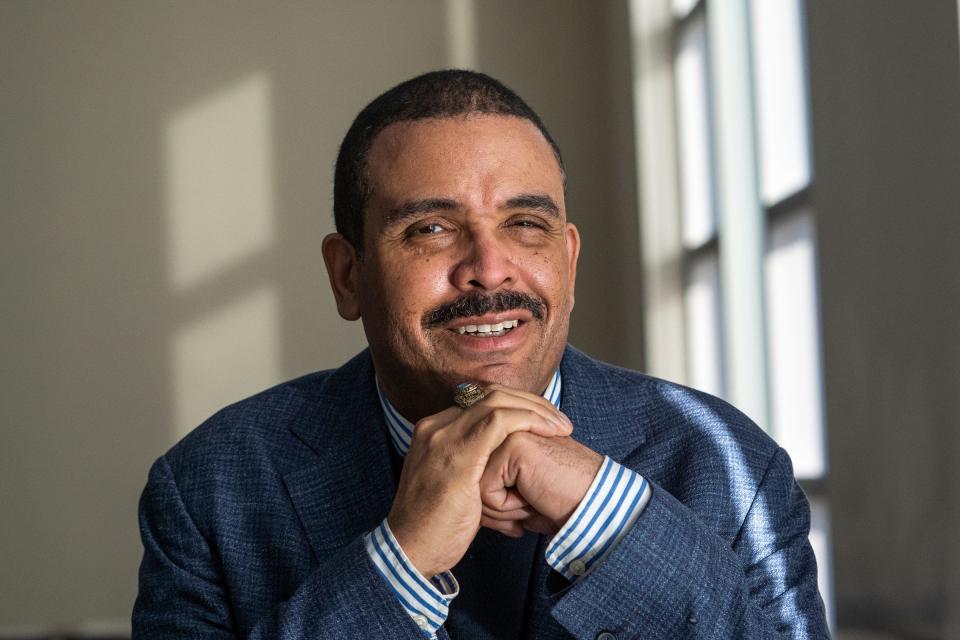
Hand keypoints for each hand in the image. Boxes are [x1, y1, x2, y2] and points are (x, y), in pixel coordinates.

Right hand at [387, 385, 572, 577]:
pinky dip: (530, 421)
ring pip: (498, 401)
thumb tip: (505, 467)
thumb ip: (471, 467)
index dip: (517, 407)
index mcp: (433, 431)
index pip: (481, 401)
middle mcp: (436, 426)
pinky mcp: (459, 452)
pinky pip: (500, 421)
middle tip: (558, 421)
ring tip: (561, 427)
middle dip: (531, 403)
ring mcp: (444, 437)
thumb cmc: (436, 528)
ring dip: (536, 410)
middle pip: (491, 395)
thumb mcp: (452, 486)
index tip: (544, 423)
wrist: (411, 551)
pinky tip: (550, 432)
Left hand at [479, 431, 602, 536]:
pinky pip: (487, 490)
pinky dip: (509, 506)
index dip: (493, 503)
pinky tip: (534, 499)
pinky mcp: (513, 445)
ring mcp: (507, 432)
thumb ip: (487, 484)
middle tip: (529, 506)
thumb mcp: (514, 493)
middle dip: (494, 507)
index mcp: (500, 435)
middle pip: (470, 480)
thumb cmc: (558, 503)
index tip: (522, 506)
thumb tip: (462, 497)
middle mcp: (501, 429)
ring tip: (533, 502)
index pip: (471, 475)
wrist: (592, 507)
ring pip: (475, 486)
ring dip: (502, 509)